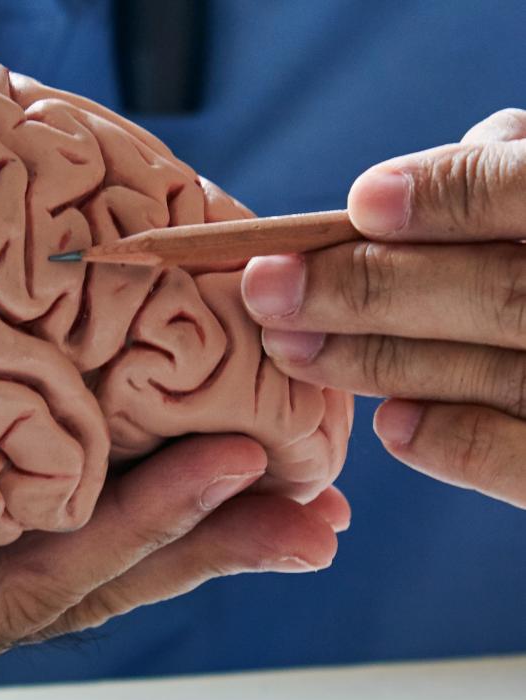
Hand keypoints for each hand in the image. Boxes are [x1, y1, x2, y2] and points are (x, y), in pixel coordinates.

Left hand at [242, 108, 525, 507]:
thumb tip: (383, 196)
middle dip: (371, 289)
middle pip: (501, 292)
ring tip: (288, 346)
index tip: (360, 202)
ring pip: (497, 373)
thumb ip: (493, 170)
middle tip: (266, 287)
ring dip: (378, 361)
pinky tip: (389, 424)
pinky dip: (451, 442)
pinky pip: (521, 462)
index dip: (448, 197)